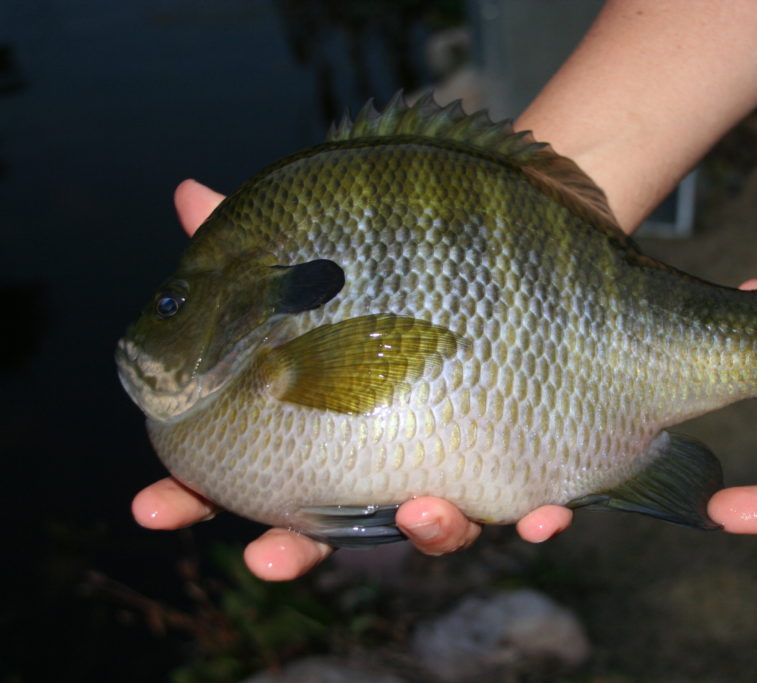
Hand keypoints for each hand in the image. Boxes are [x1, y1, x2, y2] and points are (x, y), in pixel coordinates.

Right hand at [132, 180, 571, 580]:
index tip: (149, 506)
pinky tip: (544, 518)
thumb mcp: (342, 252)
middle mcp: (389, 456)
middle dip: (295, 550)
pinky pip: (535, 506)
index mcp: (329, 423)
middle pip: (332, 527)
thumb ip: (273, 243)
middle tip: (263, 559)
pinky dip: (539, 520)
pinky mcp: (528, 459)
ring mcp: (457, 466)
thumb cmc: (417, 265)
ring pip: (437, 526)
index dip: (194, 495)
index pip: (250, 469)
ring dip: (428, 532)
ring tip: (419, 511)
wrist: (515, 254)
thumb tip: (187, 191)